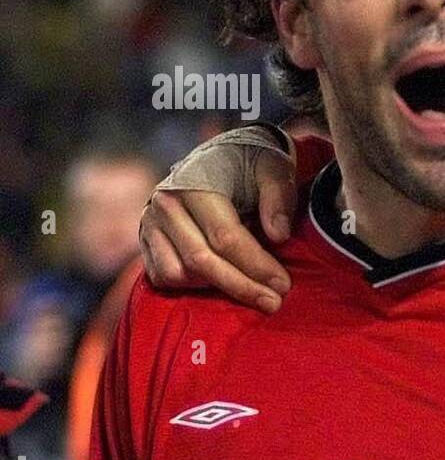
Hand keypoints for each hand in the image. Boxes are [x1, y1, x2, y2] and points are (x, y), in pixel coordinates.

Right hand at [139, 136, 296, 312]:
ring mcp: (149, 223)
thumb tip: (278, 235)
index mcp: (194, 185)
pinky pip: (163, 277)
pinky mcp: (145, 240)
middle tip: (273, 303)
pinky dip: (193, 287)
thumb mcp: (274, 168)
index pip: (224, 236)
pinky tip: (223, 283)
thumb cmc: (251, 163)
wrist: (220, 156)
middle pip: (201, 260)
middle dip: (240, 286)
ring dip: (216, 288)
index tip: (282, 285)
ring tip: (251, 290)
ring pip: (178, 273)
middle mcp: (164, 204)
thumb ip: (279, 197)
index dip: (255, 265)